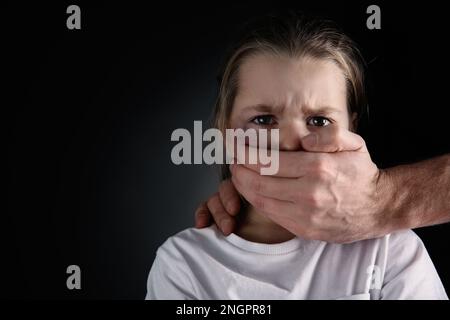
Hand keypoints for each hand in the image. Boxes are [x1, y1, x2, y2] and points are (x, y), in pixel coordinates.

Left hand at [196, 126, 387, 242]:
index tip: (236, 147)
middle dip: (239, 169)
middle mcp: (309, 192)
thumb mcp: (353, 143)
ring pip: (261, 200)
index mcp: (317, 167)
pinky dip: (257, 201)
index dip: (246, 154)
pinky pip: (271, 214)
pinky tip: (253, 192)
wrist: (378, 207)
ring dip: (243, 186)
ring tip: (237, 175)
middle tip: (233, 160)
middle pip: (258, 181)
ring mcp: (305, 214)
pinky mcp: (304, 229)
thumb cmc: (361, 173)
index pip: (268, 160)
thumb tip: (302, 139)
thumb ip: (328, 135)